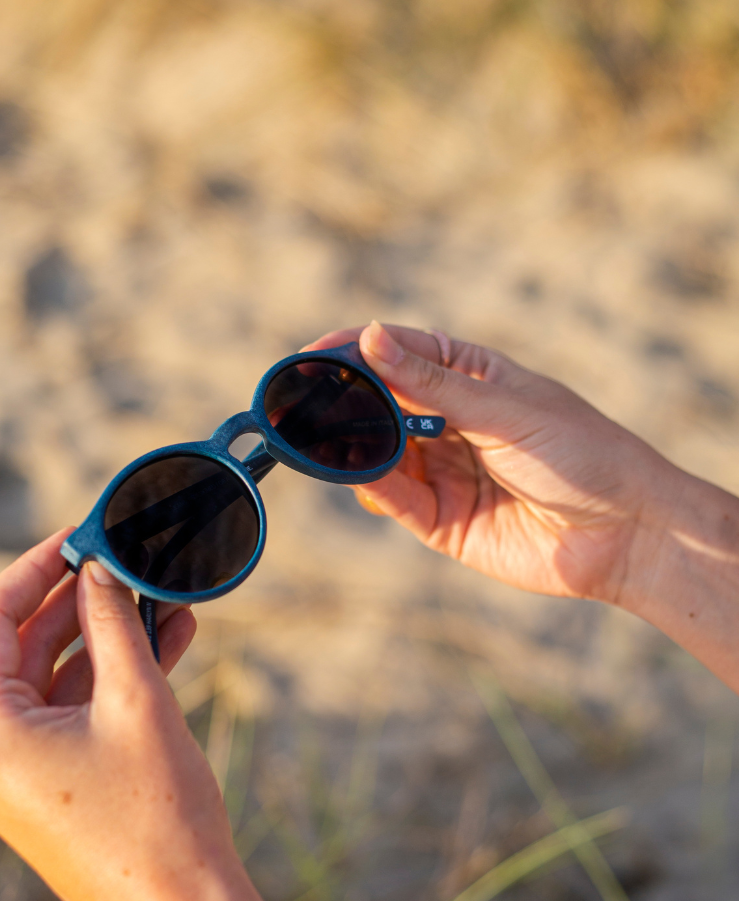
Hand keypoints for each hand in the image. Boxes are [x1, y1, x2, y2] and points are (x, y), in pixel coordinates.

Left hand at [0, 530, 332, 900]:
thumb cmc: (158, 812)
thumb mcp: (136, 700)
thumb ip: (111, 622)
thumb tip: (100, 568)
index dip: (33, 568)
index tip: (76, 535)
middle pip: (22, 646)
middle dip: (79, 600)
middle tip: (123, 559)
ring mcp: (14, 770)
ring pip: (54, 676)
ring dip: (105, 637)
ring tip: (162, 597)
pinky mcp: (47, 782)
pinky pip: (71, 711)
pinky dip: (110, 677)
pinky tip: (166, 640)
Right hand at [303, 322, 738, 678]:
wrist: (626, 535)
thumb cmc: (581, 454)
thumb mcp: (503, 410)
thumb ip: (431, 384)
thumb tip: (372, 337)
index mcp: (471, 379)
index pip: (399, 354)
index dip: (354, 351)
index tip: (310, 355)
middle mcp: (449, 423)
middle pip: (379, 405)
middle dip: (341, 404)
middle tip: (302, 403)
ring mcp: (442, 471)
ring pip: (377, 454)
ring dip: (349, 448)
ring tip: (321, 441)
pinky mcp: (438, 520)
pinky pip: (392, 498)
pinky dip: (370, 486)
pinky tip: (357, 475)